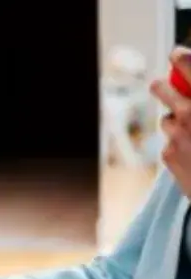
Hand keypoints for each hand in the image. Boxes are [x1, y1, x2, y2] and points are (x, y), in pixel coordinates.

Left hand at [151, 47, 190, 194]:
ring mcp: (177, 135)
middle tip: (159, 84)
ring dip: (175, 121)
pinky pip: (169, 142)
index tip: (176, 54)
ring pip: (167, 119)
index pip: (190, 68)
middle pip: (161, 89)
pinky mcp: (168, 155)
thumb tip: (189, 89)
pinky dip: (178, 143)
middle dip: (161, 86)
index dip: (181, 59)